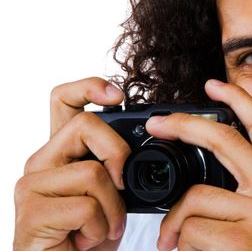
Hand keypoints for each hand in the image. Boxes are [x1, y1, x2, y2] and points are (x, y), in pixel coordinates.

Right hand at [14, 77, 129, 250]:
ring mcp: (32, 186)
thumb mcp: (113, 191)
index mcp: (62, 151)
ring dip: (113, 207)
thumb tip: (149, 139)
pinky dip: (101, 227)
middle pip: (85, 124)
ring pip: (92, 172)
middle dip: (118, 153)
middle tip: (123, 186)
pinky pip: (86, 206)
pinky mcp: (32, 213)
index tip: (117, 95)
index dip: (89, 86)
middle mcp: (42, 162)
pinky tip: (88, 239)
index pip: (63, 100)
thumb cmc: (92, 233)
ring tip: (102, 226)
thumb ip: (117, 163)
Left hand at [147, 79, 251, 250]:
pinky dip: (182, 244)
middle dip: (184, 125)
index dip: (237, 100)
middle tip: (160, 124)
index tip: (215, 85)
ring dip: (178, 223)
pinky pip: (191, 230)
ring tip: (178, 242)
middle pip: (223, 140)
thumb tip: (212, 182)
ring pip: (196, 198)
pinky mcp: (242, 240)